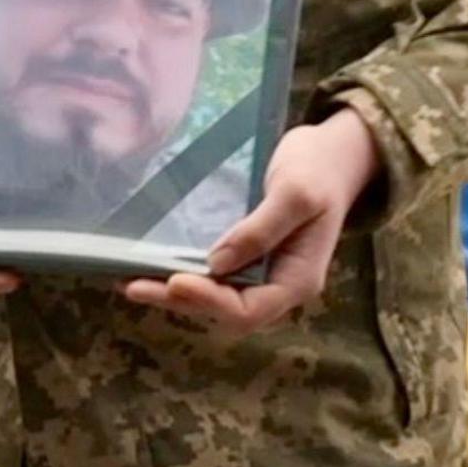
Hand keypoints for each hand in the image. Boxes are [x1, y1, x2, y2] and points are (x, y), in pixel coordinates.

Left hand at [126, 110, 381, 334]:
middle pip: (227, 311)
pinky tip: (155, 269)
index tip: (175, 281)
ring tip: (134, 284)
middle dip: (183, 301)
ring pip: (217, 298)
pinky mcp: (250, 258)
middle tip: (136, 287)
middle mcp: (280, 285)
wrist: (333, 155)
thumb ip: (260, 230)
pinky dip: (187, 275)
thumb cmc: (318, 169)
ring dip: (177, 293)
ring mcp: (265, 274)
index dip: (210, 301)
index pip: (249, 309)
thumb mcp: (295, 193)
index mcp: (299, 279)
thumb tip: (217, 264)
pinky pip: (217, 277)